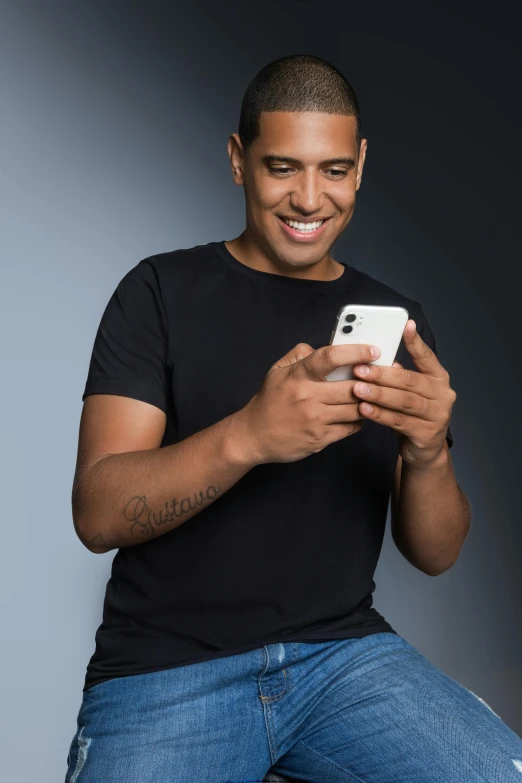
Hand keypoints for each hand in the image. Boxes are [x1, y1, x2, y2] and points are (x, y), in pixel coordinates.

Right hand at [238, 341, 380, 463]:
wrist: (252, 436)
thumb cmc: (269, 401)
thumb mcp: (277, 371)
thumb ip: (300, 355)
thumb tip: (325, 348)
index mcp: (298, 375)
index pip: (330, 357)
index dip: (356, 351)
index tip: (374, 350)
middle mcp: (307, 396)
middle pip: (352, 386)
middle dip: (370, 382)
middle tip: (381, 378)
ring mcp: (314, 419)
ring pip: (356, 408)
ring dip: (367, 402)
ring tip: (371, 396)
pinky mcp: (320, 438)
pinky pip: (351, 428)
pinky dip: (358, 420)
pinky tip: (356, 415)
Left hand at [351, 319, 455, 467]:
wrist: (424, 449)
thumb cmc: (412, 414)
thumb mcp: (407, 393)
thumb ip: (398, 377)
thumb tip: (379, 361)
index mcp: (438, 378)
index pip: (427, 357)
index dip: (416, 342)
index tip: (406, 325)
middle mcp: (442, 394)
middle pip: (410, 381)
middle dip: (382, 375)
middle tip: (359, 369)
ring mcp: (438, 415)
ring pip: (404, 401)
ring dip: (379, 394)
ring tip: (357, 389)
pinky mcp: (427, 434)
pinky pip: (399, 421)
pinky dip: (380, 414)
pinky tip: (364, 409)